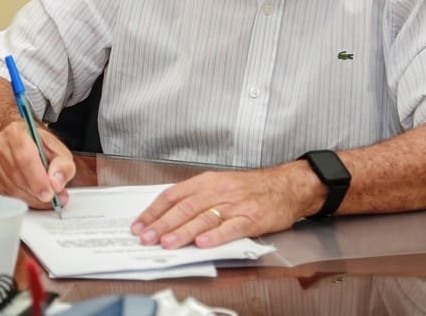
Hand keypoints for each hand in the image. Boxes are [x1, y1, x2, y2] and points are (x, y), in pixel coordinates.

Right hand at [0, 121, 73, 209]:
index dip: (37, 179)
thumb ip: (63, 165)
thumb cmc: (39, 143)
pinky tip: (34, 196)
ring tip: (47, 198)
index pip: (25, 158)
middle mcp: (1, 145)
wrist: (21, 139)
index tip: (49, 193)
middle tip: (52, 198)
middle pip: (17, 175)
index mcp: (17, 132)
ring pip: (11, 187)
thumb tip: (56, 183)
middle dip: (36, 192)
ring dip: (31, 197)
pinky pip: (7, 193)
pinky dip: (23, 198)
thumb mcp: (59, 149)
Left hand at [131, 166, 306, 248]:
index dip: (154, 211)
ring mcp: (235, 205)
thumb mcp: (220, 184)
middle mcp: (218, 191)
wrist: (285, 185)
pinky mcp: (251, 218)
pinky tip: (203, 243)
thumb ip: (196, 197)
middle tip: (147, 237)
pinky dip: (216, 236)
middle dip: (162, 224)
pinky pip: (231, 227)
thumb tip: (167, 214)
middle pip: (185, 207)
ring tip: (168, 243)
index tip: (139, 225)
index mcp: (207, 182)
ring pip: (204, 217)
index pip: (173, 195)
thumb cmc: (251, 188)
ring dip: (183, 232)